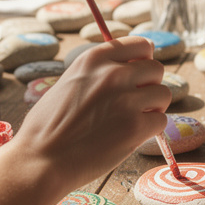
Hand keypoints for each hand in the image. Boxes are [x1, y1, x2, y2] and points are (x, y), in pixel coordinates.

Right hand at [13, 36, 168, 182]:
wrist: (41, 159)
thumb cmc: (48, 126)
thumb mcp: (69, 81)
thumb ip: (98, 73)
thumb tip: (128, 69)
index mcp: (95, 58)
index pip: (141, 45)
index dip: (143, 61)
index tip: (138, 75)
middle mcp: (114, 73)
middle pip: (156, 69)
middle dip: (149, 86)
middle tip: (133, 103)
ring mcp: (127, 99)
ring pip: (164, 94)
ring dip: (153, 108)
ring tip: (131, 120)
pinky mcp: (135, 127)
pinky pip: (162, 121)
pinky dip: (151, 130)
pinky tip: (131, 136)